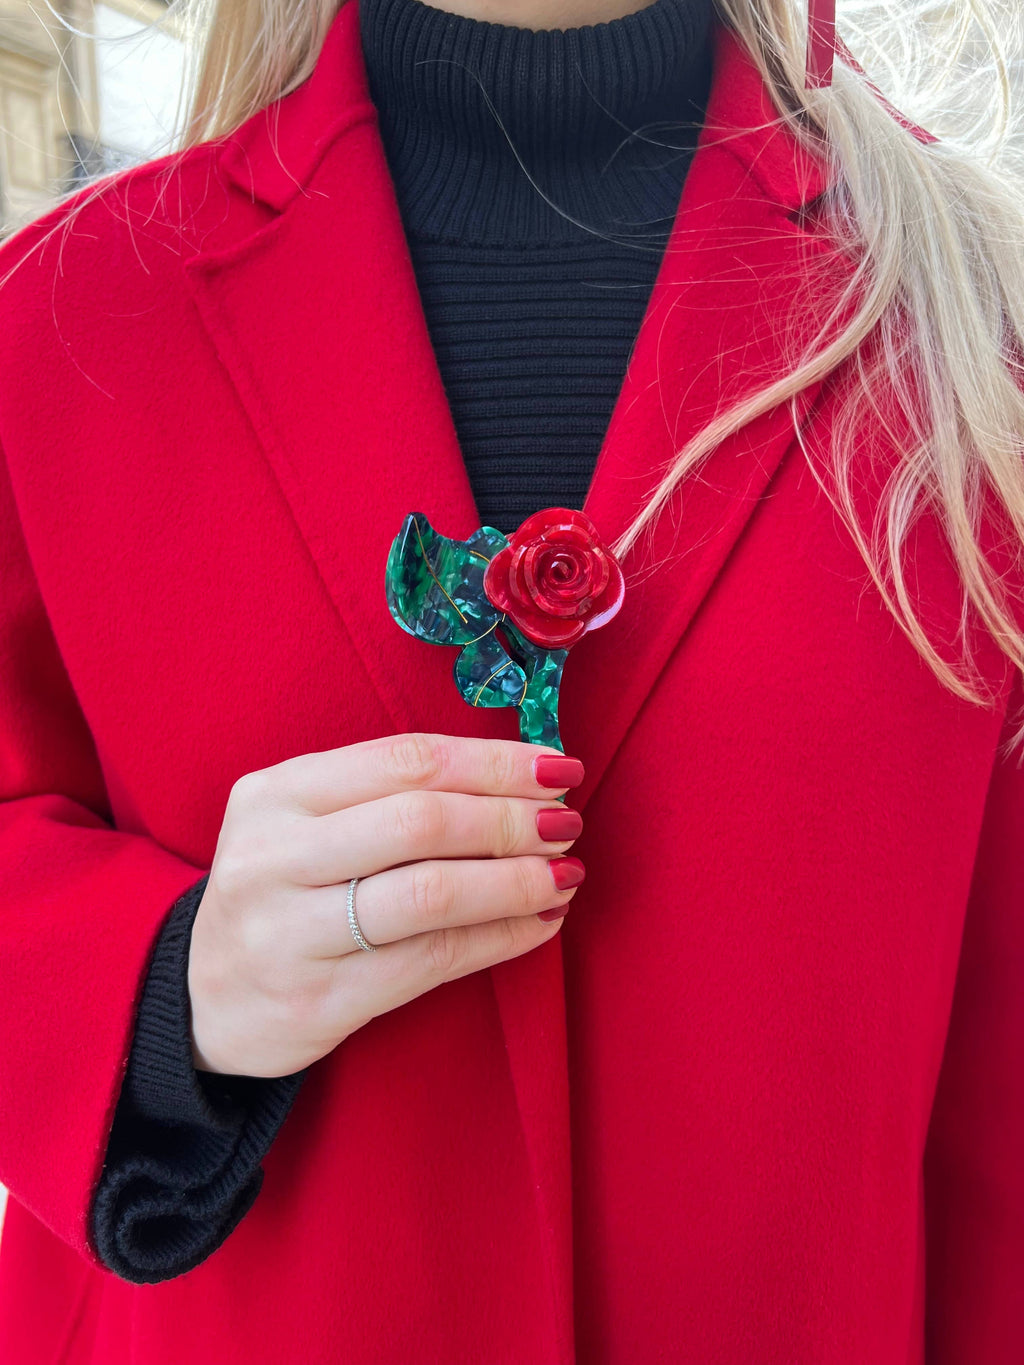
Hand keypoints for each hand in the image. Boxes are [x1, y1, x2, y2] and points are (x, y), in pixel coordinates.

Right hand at [187, 732, 584, 1076]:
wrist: (204, 998)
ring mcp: (289, 933)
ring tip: (565, 874)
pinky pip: (431, 961)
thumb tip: (521, 779)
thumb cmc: (283, 890)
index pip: (404, 760)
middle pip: (419, 821)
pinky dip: (500, 937)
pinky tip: (540, 922)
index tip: (556, 766)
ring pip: (429, 894)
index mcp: (276, 793)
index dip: (492, 761)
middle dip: (511, 819)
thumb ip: (390, 795)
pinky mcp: (318, 1001)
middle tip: (568, 822)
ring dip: (515, 880)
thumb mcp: (306, 823)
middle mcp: (273, 856)